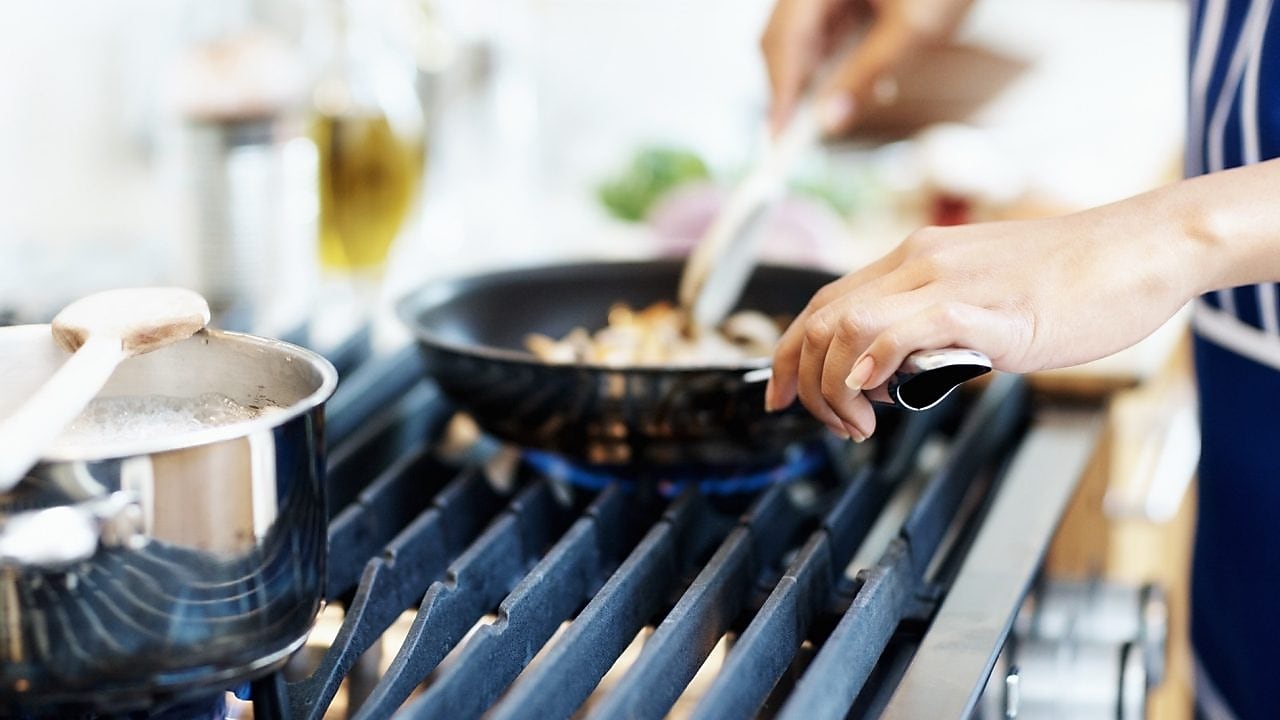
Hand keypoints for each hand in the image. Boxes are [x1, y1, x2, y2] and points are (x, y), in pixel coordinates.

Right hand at [761, 0, 972, 133]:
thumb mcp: (913, 31)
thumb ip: (867, 75)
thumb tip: (830, 120)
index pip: (783, 38)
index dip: (779, 91)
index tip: (778, 137)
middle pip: (784, 39)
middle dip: (795, 89)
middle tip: (800, 138)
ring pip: (803, 38)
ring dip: (818, 77)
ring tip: (841, 110)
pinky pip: (826, 30)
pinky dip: (837, 60)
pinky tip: (869, 81)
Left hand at [764, 204, 1204, 439]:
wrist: (1142, 248)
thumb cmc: (1076, 279)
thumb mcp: (985, 300)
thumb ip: (938, 328)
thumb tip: (900, 370)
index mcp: (918, 260)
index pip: (825, 303)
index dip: (790, 353)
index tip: (782, 395)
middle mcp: (922, 263)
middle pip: (822, 316)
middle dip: (800, 378)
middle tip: (818, 421)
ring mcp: (953, 282)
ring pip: (850, 323)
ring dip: (835, 384)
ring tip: (860, 423)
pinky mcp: (989, 307)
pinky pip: (911, 325)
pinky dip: (876, 359)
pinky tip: (875, 390)